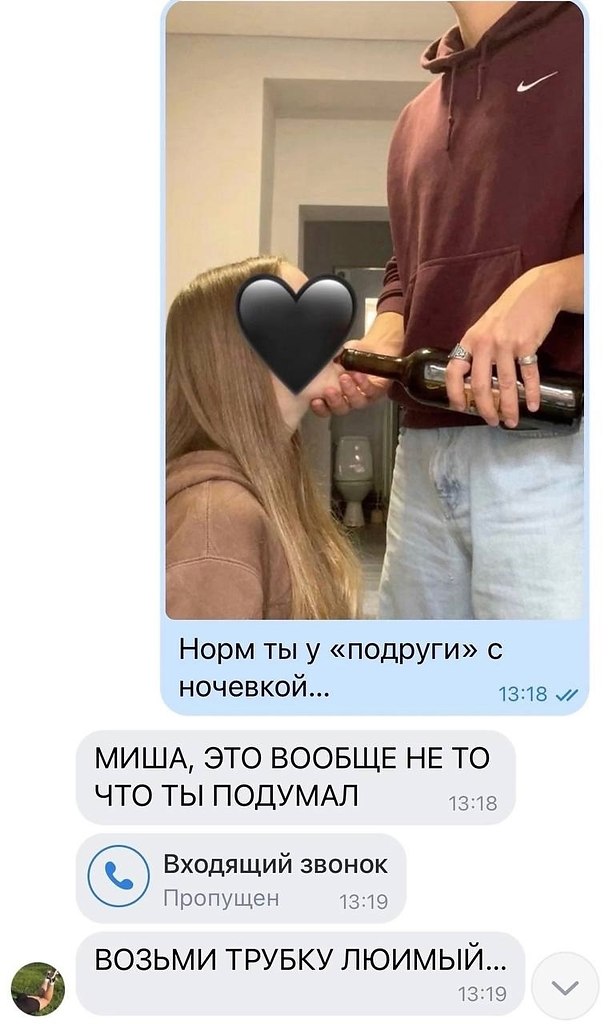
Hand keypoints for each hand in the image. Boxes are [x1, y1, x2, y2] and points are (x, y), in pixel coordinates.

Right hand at [310, 342, 390, 417]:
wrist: (372, 348)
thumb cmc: (350, 355)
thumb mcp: (333, 357)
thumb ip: (324, 363)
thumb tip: (314, 362)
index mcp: (335, 395)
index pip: (325, 408)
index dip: (319, 408)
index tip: (315, 401)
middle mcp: (349, 400)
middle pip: (340, 409)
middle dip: (334, 401)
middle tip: (329, 390)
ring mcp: (364, 397)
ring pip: (357, 402)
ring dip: (349, 391)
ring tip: (344, 377)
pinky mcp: (377, 390)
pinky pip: (371, 391)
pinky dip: (363, 384)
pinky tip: (358, 375)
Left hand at [445, 265, 561, 427]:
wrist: (536, 291)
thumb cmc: (508, 312)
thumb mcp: (484, 327)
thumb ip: (477, 350)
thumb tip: (472, 381)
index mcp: (470, 340)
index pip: (454, 371)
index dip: (455, 393)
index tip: (461, 408)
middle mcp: (485, 343)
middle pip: (480, 384)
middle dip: (485, 408)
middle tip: (491, 421)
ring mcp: (506, 344)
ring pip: (506, 384)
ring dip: (509, 407)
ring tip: (511, 421)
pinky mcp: (527, 344)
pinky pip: (528, 375)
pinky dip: (532, 393)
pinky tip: (533, 405)